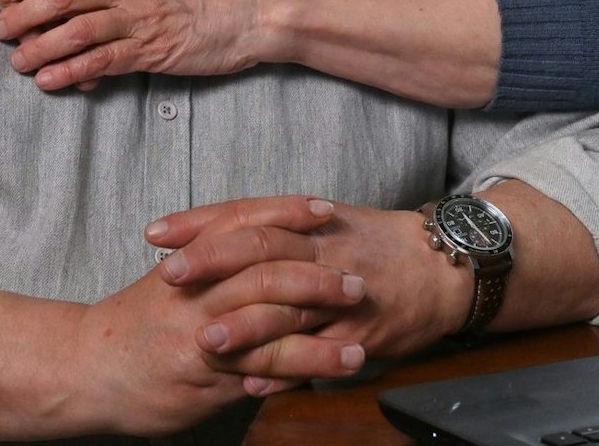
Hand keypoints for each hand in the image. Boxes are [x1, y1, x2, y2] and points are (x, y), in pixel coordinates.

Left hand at [0, 0, 275, 88]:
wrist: (250, 13)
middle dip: (23, 14)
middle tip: (0, 31)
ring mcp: (140, 19)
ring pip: (76, 30)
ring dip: (39, 48)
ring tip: (18, 62)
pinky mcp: (153, 51)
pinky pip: (102, 61)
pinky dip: (71, 72)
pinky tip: (50, 81)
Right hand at [71, 203, 367, 432]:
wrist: (86, 368)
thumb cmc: (131, 326)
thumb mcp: (168, 281)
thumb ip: (209, 263)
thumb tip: (257, 250)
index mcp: (190, 259)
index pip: (244, 222)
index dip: (287, 212)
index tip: (326, 209)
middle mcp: (198, 290)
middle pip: (267, 269)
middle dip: (318, 274)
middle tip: (357, 280)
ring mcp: (203, 332)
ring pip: (272, 320)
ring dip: (323, 327)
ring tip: (361, 334)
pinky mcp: (207, 374)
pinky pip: (263, 368)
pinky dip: (303, 367)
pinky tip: (334, 369)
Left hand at [149, 196, 470, 366]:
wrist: (442, 268)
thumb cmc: (375, 244)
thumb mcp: (325, 223)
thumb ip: (273, 228)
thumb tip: (213, 234)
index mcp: (308, 221)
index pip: (244, 214)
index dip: (199, 222)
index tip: (156, 233)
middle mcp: (322, 250)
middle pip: (260, 250)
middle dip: (211, 263)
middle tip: (169, 278)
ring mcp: (343, 293)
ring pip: (289, 306)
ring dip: (245, 326)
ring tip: (204, 342)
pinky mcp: (362, 333)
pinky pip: (319, 355)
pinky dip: (285, 371)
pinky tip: (253, 385)